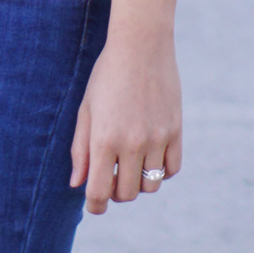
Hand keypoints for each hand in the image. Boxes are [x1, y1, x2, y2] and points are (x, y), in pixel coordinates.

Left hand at [70, 21, 181, 217]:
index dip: (95, 206)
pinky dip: (160, 172)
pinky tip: (149, 158)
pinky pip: (171, 169)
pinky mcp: (176, 131)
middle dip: (115, 193)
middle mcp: (132, 143)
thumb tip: (78, 184)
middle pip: (126, 194)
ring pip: (150, 186)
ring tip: (130, 166)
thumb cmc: (106, 77)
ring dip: (138, 183)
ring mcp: (157, 138)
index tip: (94, 205)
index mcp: (104, 139)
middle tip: (110, 179)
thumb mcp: (86, 110)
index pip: (99, 192)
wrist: (141, 46)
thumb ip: (80, 149)